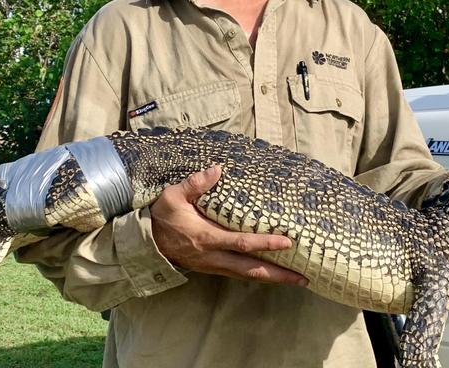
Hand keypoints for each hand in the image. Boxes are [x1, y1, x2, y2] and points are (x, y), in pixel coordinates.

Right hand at [150, 165, 308, 285]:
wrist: (145, 243)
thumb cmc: (161, 217)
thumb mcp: (172, 196)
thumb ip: (195, 184)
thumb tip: (217, 169)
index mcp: (206, 238)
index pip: (241, 243)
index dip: (265, 243)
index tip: (287, 241)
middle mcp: (213, 257)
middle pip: (250, 269)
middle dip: (278, 274)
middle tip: (303, 278)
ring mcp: (213, 265)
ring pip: (246, 275)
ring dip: (272, 278)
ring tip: (295, 279)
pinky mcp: (212, 267)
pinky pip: (239, 274)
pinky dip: (258, 274)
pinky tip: (271, 273)